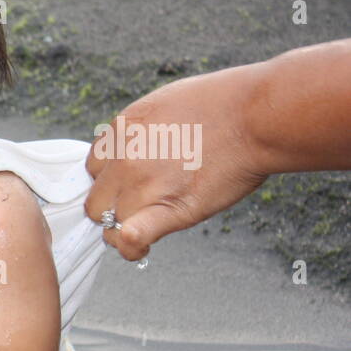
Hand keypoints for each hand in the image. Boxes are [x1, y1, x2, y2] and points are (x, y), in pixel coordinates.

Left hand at [84, 67, 269, 260]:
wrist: (256, 116)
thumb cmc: (224, 104)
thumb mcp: (165, 102)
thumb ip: (140, 129)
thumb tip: (134, 146)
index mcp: (123, 130)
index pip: (94, 166)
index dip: (109, 178)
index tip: (127, 183)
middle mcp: (124, 159)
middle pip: (96, 199)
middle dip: (112, 205)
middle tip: (137, 206)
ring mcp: (142, 186)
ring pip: (109, 222)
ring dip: (123, 228)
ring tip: (144, 226)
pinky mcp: (167, 210)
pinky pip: (130, 239)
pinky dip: (131, 248)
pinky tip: (140, 248)